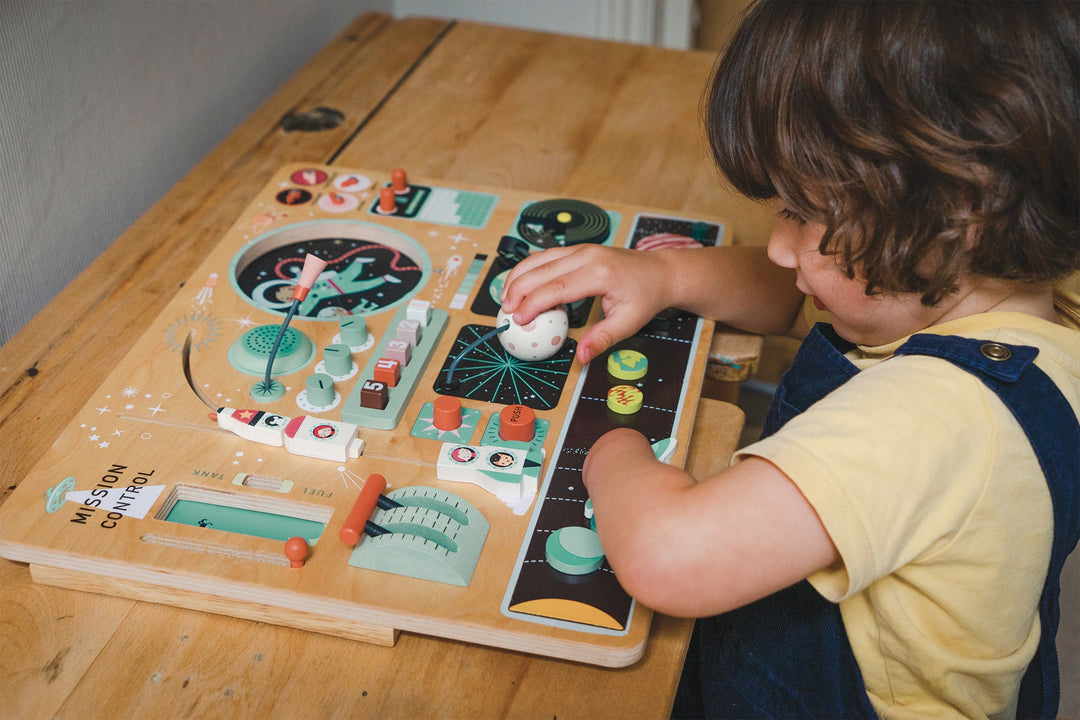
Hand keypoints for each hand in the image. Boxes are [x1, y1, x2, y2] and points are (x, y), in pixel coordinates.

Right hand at [500, 245, 673, 363]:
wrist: (659, 272)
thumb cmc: (645, 296)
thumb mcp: (629, 323)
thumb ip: (602, 339)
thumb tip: (581, 358)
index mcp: (599, 273)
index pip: (556, 288)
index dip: (533, 304)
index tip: (519, 319)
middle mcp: (587, 255)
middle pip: (541, 270)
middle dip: (518, 290)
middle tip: (505, 311)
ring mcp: (581, 249)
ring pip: (539, 258)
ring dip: (519, 276)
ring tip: (505, 298)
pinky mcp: (578, 249)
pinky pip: (546, 256)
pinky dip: (529, 269)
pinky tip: (519, 283)